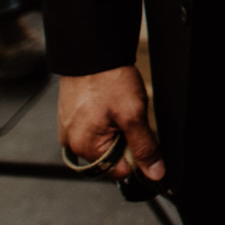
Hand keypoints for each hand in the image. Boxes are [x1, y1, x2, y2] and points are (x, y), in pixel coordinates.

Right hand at [58, 65, 162, 181]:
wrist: (92, 51)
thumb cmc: (109, 80)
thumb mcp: (133, 115)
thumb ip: (144, 147)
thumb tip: (155, 173)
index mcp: (84, 147)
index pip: (118, 171)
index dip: (136, 157)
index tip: (142, 138)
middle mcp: (72, 143)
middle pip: (110, 158)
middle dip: (124, 141)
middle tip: (128, 117)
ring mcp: (69, 130)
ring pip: (103, 142)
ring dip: (116, 130)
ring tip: (117, 108)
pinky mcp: (70, 117)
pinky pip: (93, 128)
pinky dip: (106, 120)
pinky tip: (109, 104)